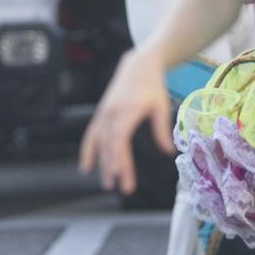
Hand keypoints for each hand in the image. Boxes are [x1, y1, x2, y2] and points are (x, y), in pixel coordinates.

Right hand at [77, 49, 171, 194]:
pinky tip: (86, 166)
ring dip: (100, 163)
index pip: (119, 138)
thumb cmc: (152, 87)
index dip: (118, 157)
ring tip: (107, 183)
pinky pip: (91, 135)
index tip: (120, 174)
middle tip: (121, 187)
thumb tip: (168, 152)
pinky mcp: (101, 114)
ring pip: (98, 141)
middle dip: (114, 166)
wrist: (137, 67)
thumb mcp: (161, 107)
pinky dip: (87, 151)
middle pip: (110, 144)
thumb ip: (161, 129)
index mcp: (127, 110)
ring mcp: (103, 113)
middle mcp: (111, 113)